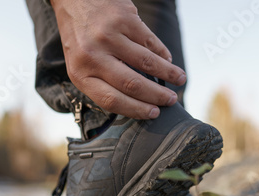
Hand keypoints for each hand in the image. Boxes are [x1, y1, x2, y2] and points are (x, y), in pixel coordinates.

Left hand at [50, 0, 186, 118]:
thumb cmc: (79, 36)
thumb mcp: (80, 63)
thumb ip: (102, 81)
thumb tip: (136, 101)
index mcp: (80, 74)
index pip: (111, 100)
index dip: (136, 109)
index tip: (153, 113)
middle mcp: (93, 56)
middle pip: (132, 84)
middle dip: (156, 96)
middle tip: (170, 100)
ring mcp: (109, 36)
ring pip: (146, 63)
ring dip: (168, 74)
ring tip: (179, 80)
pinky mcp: (124, 19)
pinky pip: (149, 41)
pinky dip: (163, 53)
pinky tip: (168, 60)